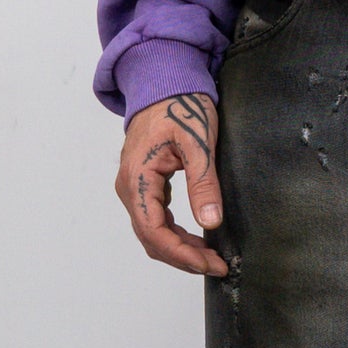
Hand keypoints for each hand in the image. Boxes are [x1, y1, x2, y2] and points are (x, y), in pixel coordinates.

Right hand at [117, 91, 228, 276]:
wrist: (165, 82)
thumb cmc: (180, 105)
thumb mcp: (199, 142)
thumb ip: (203, 182)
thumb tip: (210, 221)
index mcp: (138, 177)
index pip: (153, 231)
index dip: (182, 254)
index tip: (210, 263)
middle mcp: (129, 186)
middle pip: (151, 238)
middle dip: (184, 257)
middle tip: (218, 264)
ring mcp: (135, 187)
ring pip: (152, 232)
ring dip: (180, 248)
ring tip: (211, 256)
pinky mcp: (145, 185)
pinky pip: (156, 219)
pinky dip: (176, 235)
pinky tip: (198, 239)